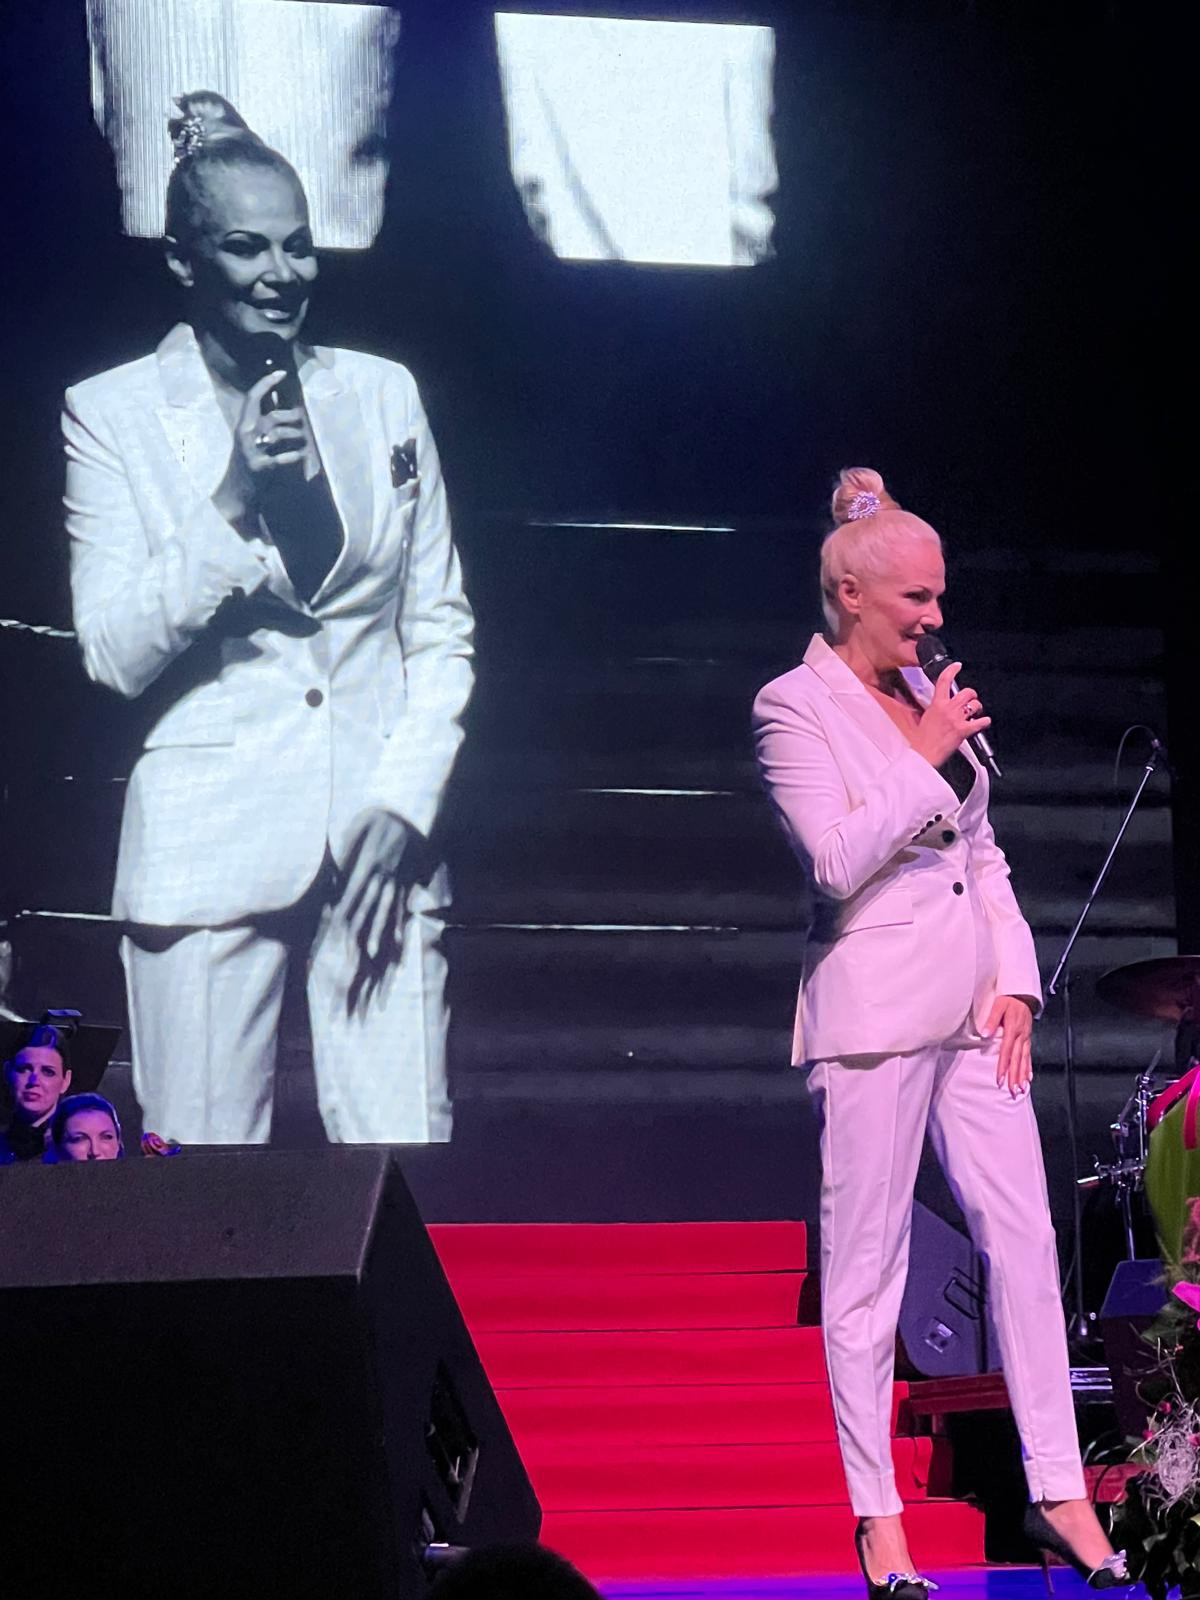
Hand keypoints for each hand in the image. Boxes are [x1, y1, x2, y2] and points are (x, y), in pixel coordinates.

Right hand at [212, 368, 309, 527]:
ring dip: (295, 434)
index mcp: (243, 424)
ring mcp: (252, 451)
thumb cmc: (251, 459)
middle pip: (272, 417)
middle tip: (301, 418)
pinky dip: (294, 456)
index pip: (253, 397)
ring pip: (278, 434)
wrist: (239, 490)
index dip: (266, 383)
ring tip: (304, 439)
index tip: (282, 373)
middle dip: (291, 416)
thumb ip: (262, 418)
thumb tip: (278, 396)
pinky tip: (301, 456)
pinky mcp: (259, 467)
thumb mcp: (252, 436)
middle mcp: (245, 435)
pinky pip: (280, 458)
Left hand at [337, 809, 412, 961]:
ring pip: (387, 909)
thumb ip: (347, 844)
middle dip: (360, 927)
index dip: (345, 906)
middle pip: (370, 904)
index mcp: (369, 861)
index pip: (354, 889)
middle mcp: (383, 875)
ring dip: (380, 931)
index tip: (335, 925)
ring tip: (374, 952)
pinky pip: (401, 905)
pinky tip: (397, 940)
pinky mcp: (405, 883)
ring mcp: (396, 881)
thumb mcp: (360, 823)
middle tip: (350, 949)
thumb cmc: (379, 818)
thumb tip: (335, 868)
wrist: (410, 814)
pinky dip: (398, 923)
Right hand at [911, 660, 991, 767]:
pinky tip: (982, 723)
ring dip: (977, 708)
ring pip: (975, 704)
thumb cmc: (923, 740)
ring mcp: (956, 719)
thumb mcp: (924, 718)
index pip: (944, 681)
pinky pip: (981, 721)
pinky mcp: (964, 730)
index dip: (952, 670)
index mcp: (936, 704)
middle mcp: (947, 709)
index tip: (957, 666)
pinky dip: (984, 722)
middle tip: (970, 701)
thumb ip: (934, 709)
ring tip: (974, 714)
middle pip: (967, 692)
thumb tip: (937, 707)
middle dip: (972, 696)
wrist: (924, 753)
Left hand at [984, 994, 1033, 1095]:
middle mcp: (1021, 1036)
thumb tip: (985, 1033)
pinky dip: (1029, 1067)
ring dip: (1022, 1075)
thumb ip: (992, 1020)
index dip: (1003, 1066)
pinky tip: (1028, 1077)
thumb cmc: (1008, 999)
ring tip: (1021, 1088)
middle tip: (1012, 1090)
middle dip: (1014, 1076)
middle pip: (1017, 1059)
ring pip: (1024, 1059)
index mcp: (1013, 1029)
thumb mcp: (998, 1005)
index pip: (1007, 1051)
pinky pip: (1029, 1055)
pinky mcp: (1028, 1038)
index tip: (1000, 1079)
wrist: (1022, 994)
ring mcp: (1026, 1038)